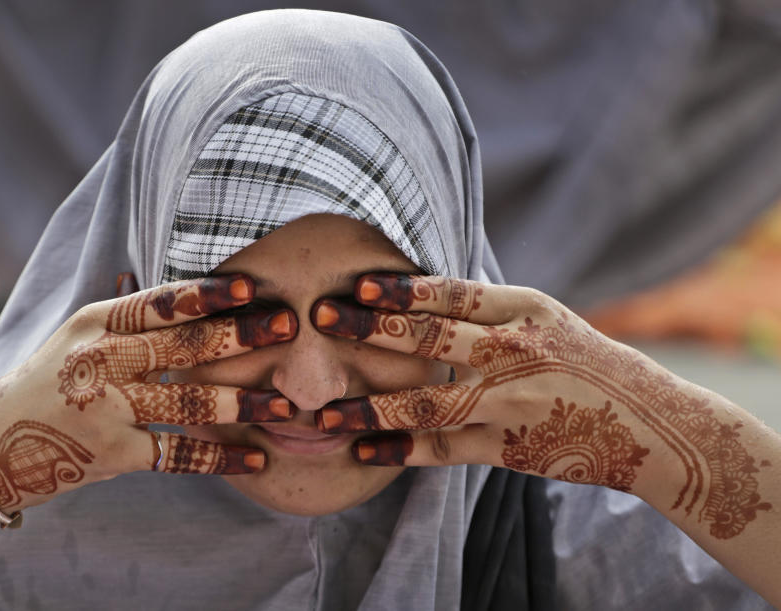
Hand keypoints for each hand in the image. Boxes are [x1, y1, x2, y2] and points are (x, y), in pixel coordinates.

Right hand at [0, 274, 297, 512]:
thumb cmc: (45, 385)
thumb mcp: (76, 338)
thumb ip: (128, 320)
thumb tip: (190, 293)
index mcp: (93, 324)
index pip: (157, 303)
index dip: (205, 293)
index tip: (249, 285)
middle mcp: (99, 361)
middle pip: (181, 346)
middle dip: (240, 336)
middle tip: (288, 326)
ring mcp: (105, 409)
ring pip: (187, 401)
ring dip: (243, 402)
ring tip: (286, 403)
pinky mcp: (112, 453)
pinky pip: (178, 453)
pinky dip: (220, 458)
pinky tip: (257, 457)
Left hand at [311, 273, 772, 540]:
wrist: (647, 424)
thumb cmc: (584, 361)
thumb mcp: (544, 317)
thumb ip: (487, 306)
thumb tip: (420, 287)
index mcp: (525, 310)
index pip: (454, 293)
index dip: (402, 288)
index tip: (357, 283)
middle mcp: (516, 352)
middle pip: (431, 338)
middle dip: (370, 327)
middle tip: (320, 317)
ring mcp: (512, 402)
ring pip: (429, 401)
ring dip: (371, 406)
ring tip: (323, 409)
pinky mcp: (509, 448)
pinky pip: (444, 448)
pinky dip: (400, 449)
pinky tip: (362, 448)